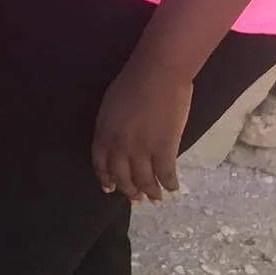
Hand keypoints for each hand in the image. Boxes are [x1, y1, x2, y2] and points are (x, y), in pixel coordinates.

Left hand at [92, 59, 193, 204]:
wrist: (156, 75)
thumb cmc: (132, 83)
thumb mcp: (111, 108)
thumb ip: (112, 128)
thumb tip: (120, 142)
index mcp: (103, 134)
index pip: (101, 164)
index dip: (106, 178)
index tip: (110, 189)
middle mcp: (119, 146)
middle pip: (122, 176)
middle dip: (129, 190)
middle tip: (137, 199)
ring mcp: (142, 150)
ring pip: (144, 180)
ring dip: (151, 192)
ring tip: (156, 199)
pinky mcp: (164, 149)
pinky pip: (166, 174)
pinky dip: (170, 184)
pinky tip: (174, 189)